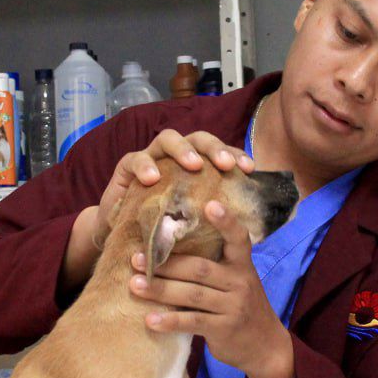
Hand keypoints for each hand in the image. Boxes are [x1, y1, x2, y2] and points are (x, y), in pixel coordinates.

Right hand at [90, 129, 254, 248]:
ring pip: (168, 138)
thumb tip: (251, 227)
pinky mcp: (126, 167)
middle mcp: (175, 157)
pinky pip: (135, 159)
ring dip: (183, 149)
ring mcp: (151, 158)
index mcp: (196, 167)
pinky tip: (152, 178)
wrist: (126, 238)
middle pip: (198, 139)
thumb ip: (213, 217)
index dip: (236, 155)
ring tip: (194, 165)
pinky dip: (144, 166)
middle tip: (225, 164)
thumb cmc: (164, 228)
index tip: (249, 169)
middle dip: (213, 148)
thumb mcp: (192, 223)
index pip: (219, 153)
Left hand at [128, 200, 289, 377]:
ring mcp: (233, 307)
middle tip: (137, 258)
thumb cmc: (241, 307)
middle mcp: (240, 283)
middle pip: (200, 268)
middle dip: (166, 263)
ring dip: (160, 290)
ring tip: (135, 285)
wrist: (264, 346)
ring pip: (192, 294)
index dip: (226, 221)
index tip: (210, 204)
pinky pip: (193, 322)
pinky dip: (170, 321)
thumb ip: (214, 266)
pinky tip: (150, 320)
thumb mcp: (237, 282)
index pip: (238, 239)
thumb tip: (169, 247)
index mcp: (242, 265)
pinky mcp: (224, 329)